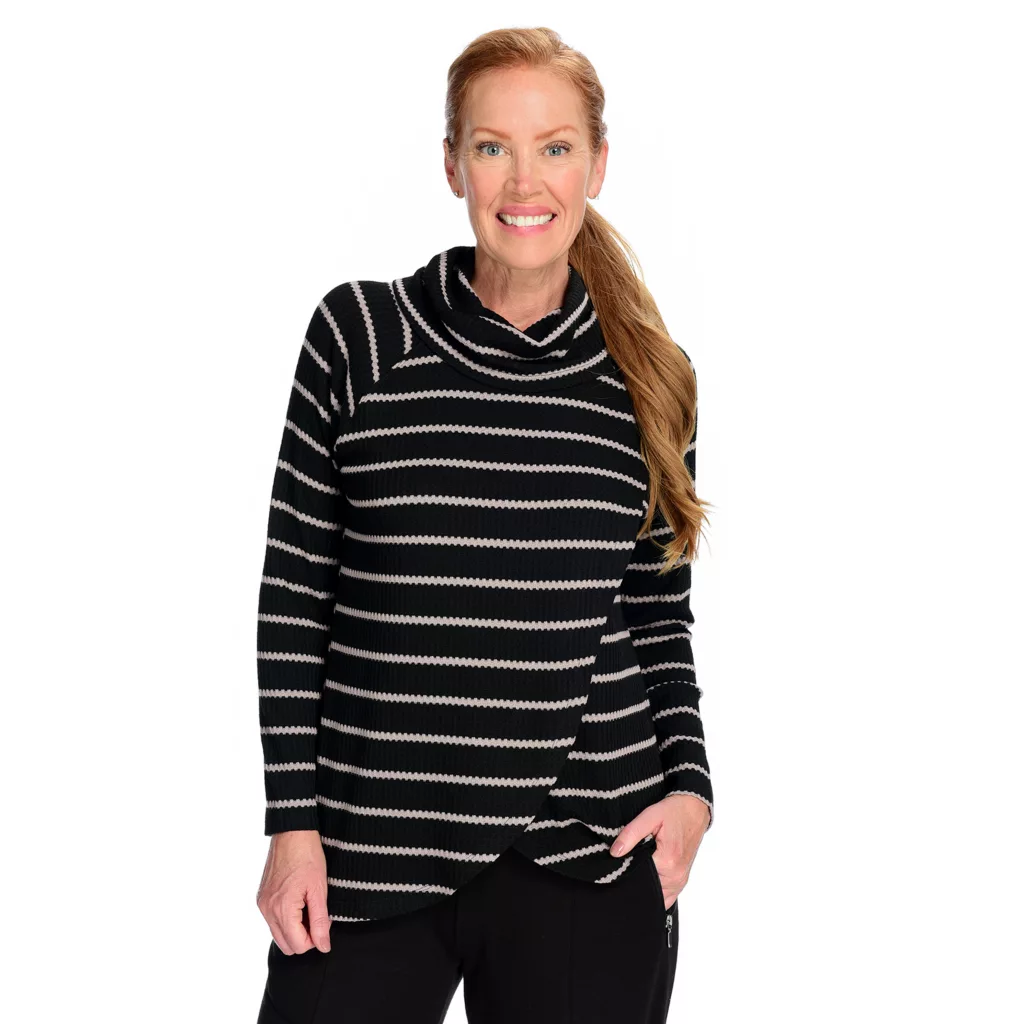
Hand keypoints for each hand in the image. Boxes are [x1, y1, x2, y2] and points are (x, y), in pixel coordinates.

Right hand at [256, 830, 331, 953]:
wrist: (292, 832)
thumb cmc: (308, 856)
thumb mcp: (320, 889)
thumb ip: (321, 921)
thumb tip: (323, 946)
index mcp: (282, 909)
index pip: (297, 946)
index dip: (315, 940)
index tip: (324, 924)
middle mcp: (267, 910)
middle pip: (286, 945)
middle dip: (304, 938)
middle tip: (317, 917)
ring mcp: (262, 904)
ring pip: (278, 934)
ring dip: (294, 929)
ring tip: (308, 907)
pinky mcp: (261, 897)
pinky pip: (273, 920)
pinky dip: (286, 919)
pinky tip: (298, 901)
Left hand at [609, 794, 709, 908]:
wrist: (694, 810)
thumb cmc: (674, 812)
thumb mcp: (650, 816)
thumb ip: (631, 834)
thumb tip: (615, 852)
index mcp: (667, 862)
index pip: (637, 876)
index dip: (625, 868)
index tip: (621, 859)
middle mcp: (675, 876)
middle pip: (645, 887)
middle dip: (634, 877)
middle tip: (631, 859)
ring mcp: (680, 882)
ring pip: (654, 894)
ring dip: (644, 884)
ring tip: (640, 863)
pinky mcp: (681, 881)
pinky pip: (665, 896)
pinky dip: (655, 889)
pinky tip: (648, 873)